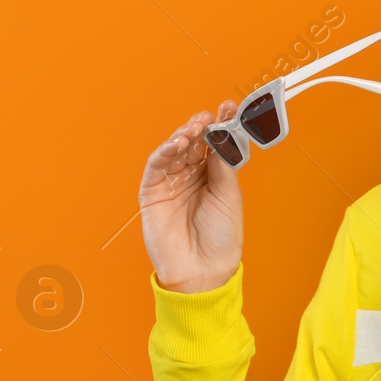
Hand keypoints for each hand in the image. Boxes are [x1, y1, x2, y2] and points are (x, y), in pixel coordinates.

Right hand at [139, 99, 243, 292]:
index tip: (229, 108)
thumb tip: (220, 135)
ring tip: (194, 128)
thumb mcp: (229, 196)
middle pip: (193, 143)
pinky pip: (156, 166)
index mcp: (212, 178)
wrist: (202, 272)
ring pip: (174, 150)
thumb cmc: (221, 239)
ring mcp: (170, 184)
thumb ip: (222, 165)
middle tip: (208, 117)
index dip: (220, 126)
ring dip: (182, 135)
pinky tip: (176, 143)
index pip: (214, 145)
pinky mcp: (152, 192)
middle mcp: (191, 177)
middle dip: (200, 127)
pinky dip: (164, 151)